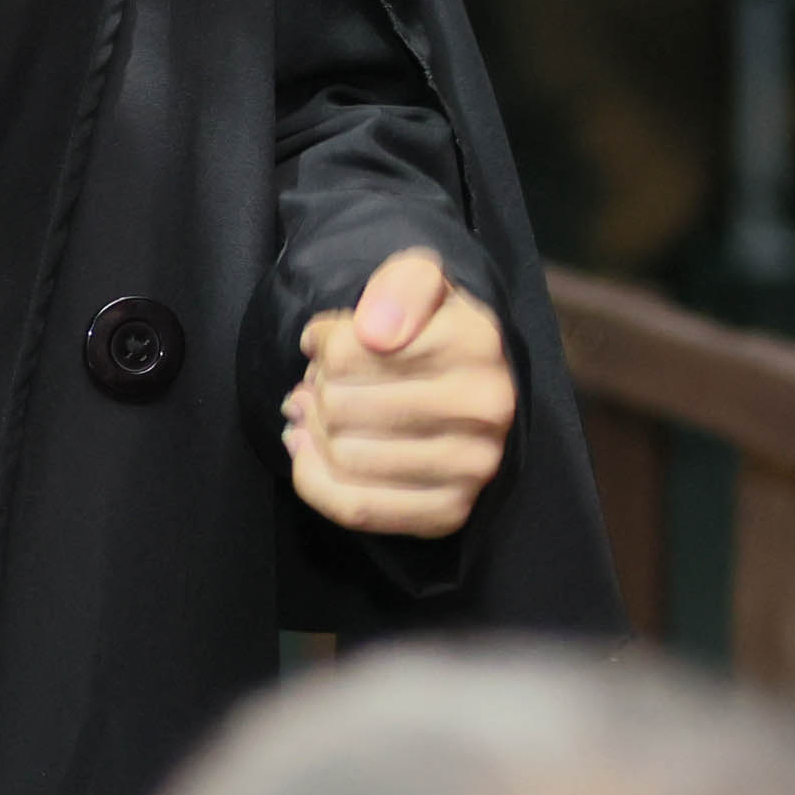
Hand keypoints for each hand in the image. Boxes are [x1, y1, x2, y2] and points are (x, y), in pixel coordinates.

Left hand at [285, 247, 515, 540]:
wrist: (474, 389)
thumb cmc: (433, 332)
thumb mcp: (419, 282)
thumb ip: (400, 286)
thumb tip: (374, 332)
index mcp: (477, 342)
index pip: (350, 352)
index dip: (322, 344)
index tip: (326, 343)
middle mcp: (486, 408)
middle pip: (341, 407)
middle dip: (317, 393)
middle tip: (317, 385)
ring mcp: (472, 467)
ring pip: (345, 458)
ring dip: (312, 434)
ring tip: (314, 415)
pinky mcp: (451, 512)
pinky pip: (356, 508)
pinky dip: (315, 481)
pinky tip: (308, 453)